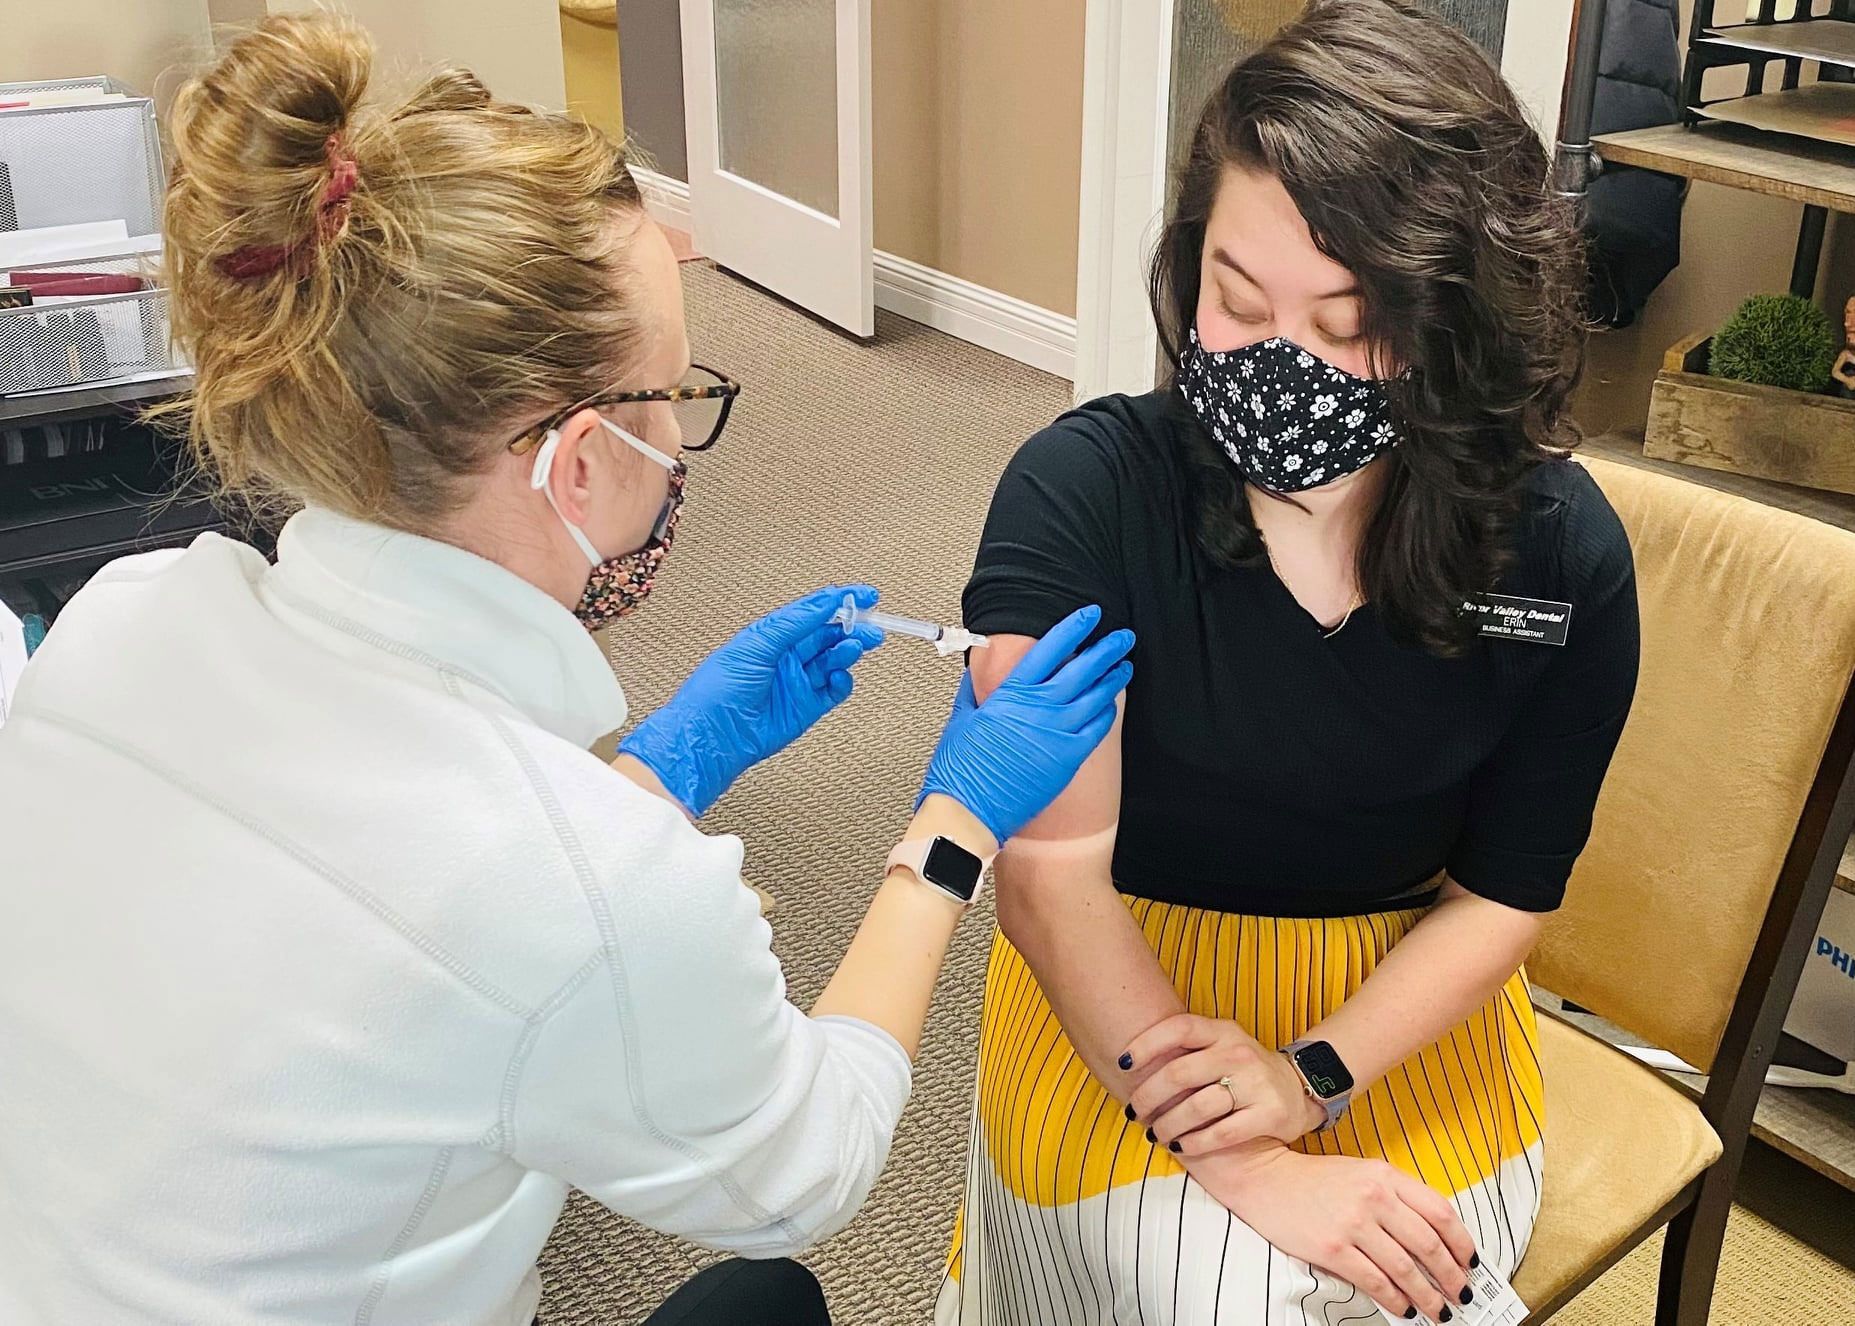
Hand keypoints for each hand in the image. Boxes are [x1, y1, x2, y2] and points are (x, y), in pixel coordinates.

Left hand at [618, 584, 883, 815]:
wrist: (712, 738)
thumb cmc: (719, 689)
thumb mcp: (756, 644)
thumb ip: (795, 623)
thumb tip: (827, 600)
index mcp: (772, 636)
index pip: (813, 611)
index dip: (841, 601)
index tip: (867, 594)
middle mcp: (786, 657)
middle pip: (828, 635)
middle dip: (853, 627)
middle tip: (873, 626)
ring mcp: (797, 683)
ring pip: (834, 660)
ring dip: (849, 651)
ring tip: (857, 646)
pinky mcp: (806, 708)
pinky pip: (833, 691)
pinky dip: (842, 681)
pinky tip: (840, 676)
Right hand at [919, 605, 1133, 842]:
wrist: (970, 811)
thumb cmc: (960, 770)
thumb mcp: (961, 719)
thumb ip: (974, 691)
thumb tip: (977, 672)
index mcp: (1011, 693)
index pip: (1050, 649)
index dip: (1073, 628)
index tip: (1089, 615)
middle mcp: (1039, 708)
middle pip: (1083, 668)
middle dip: (1106, 648)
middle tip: (1122, 636)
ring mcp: (1057, 733)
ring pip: (1097, 695)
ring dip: (1113, 676)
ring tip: (1124, 664)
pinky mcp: (1068, 758)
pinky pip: (1097, 727)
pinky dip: (1107, 710)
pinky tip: (1110, 702)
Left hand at [1122, 1014, 1324, 1152]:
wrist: (1299, 1089)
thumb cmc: (1242, 1070)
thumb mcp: (1220, 1046)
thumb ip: (1185, 1049)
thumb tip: (1127, 1063)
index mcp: (1223, 1031)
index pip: (1178, 1028)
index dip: (1146, 1045)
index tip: (1122, 1064)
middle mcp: (1239, 1053)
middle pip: (1180, 1073)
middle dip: (1148, 1096)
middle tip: (1134, 1112)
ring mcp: (1257, 1083)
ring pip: (1198, 1107)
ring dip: (1167, 1124)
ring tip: (1154, 1133)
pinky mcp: (1270, 1114)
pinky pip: (1222, 1133)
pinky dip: (1194, 1143)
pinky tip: (1180, 1146)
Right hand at [1187, 1143, 1477, 1321]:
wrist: (1265, 1178)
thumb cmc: (1315, 1179)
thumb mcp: (1362, 1173)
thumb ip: (1397, 1197)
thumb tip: (1434, 1239)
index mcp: (1385, 1175)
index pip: (1440, 1212)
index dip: (1462, 1242)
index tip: (1472, 1262)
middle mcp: (1373, 1197)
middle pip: (1429, 1245)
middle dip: (1452, 1276)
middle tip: (1463, 1294)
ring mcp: (1352, 1224)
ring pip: (1406, 1269)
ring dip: (1429, 1296)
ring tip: (1439, 1310)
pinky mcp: (1332, 1248)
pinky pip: (1375, 1282)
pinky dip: (1396, 1300)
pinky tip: (1404, 1309)